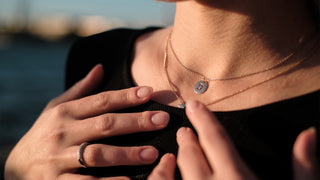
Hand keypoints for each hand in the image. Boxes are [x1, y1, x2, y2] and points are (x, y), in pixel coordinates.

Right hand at [5, 65, 169, 179]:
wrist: (16, 166)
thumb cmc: (44, 133)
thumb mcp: (56, 107)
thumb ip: (80, 89)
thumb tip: (100, 67)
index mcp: (65, 112)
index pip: (100, 101)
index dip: (125, 96)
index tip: (149, 92)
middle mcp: (63, 133)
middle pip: (105, 124)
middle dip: (136, 122)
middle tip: (162, 120)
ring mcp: (60, 158)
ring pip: (99, 153)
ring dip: (127, 153)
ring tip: (153, 153)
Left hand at [149, 100, 318, 179]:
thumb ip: (304, 167)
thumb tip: (309, 134)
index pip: (216, 140)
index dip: (205, 120)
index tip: (195, 105)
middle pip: (191, 155)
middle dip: (187, 139)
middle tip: (185, 129)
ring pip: (172, 174)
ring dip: (172, 158)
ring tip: (173, 150)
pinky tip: (165, 174)